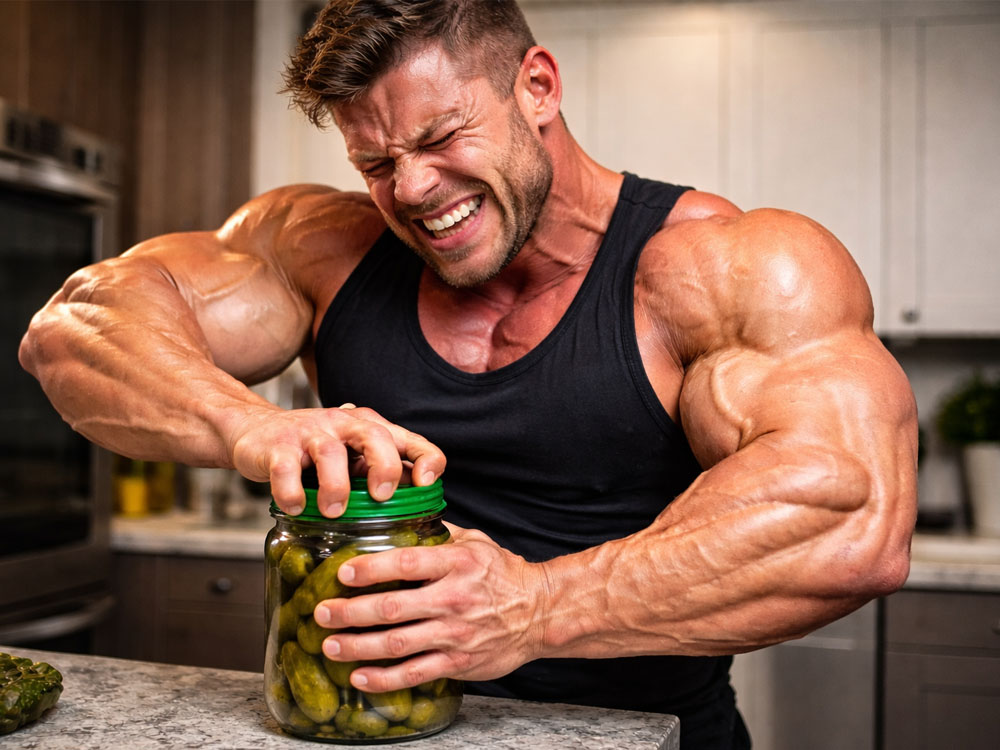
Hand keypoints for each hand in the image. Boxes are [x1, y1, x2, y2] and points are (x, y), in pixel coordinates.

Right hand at [226, 403, 444, 515]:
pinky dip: (292, 492)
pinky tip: (296, 508)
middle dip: (383, 467)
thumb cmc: (313, 451)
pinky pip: (286, 468)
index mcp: (370, 428)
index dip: (426, 459)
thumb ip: (380, 472)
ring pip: (330, 452)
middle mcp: (343, 424)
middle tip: (381, 497)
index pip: (411, 439)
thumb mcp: (353, 456)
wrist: (256, 431)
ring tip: (333, 512)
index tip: (425, 485)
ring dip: (335, 486)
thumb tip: (416, 503)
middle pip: (375, 436)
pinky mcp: (277, 446)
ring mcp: (310, 433)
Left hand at [313, 524, 548, 691]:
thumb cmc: (503, 575)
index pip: (406, 564)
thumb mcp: (475, 543)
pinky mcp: (458, 663)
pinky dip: (384, 679)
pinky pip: (414, 674)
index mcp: (456, 563)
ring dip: (358, 646)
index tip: (343, 572)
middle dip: (350, 612)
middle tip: (322, 613)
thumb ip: (438, 534)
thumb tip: (400, 519)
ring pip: (398, 644)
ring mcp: (455, 634)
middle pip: (393, 608)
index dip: (371, 569)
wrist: (540, 612)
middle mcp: (453, 599)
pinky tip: (359, 677)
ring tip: (330, 645)